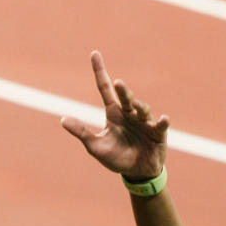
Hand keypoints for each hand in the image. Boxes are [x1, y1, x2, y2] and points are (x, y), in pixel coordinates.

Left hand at [61, 51, 167, 178]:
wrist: (136, 172)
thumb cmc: (116, 157)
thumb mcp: (95, 146)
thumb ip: (81, 132)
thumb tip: (62, 119)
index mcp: (114, 114)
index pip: (104, 88)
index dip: (100, 71)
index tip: (94, 53)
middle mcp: (129, 114)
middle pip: (125, 98)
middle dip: (123, 91)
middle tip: (118, 84)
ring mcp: (145, 122)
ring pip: (142, 109)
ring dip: (139, 107)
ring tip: (135, 106)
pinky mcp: (158, 134)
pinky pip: (160, 126)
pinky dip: (161, 122)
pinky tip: (162, 118)